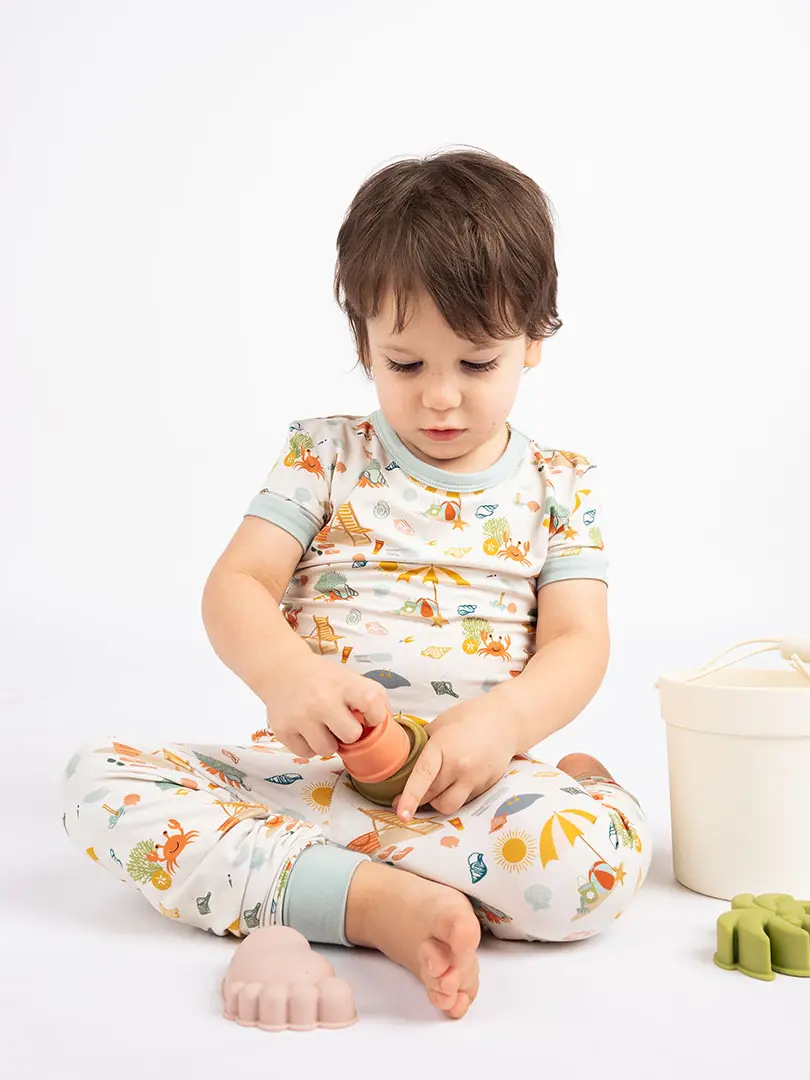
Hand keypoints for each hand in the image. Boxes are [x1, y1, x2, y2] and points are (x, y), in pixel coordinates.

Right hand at [263, 651, 389, 757]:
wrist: (282, 670)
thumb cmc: (321, 677)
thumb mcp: (348, 677)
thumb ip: (371, 695)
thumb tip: (387, 720)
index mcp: (342, 684)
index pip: (372, 705)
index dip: (376, 716)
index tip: (368, 716)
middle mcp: (321, 700)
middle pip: (351, 735)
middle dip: (349, 733)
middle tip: (341, 723)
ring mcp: (300, 716)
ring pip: (327, 750)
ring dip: (328, 742)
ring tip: (323, 727)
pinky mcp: (283, 730)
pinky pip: (306, 753)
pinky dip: (309, 746)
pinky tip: (307, 730)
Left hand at [395, 696, 518, 819]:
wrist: (506, 720)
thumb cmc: (469, 717)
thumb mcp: (439, 724)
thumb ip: (421, 744)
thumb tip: (401, 761)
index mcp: (443, 747)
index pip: (423, 776)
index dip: (410, 797)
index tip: (401, 814)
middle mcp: (460, 766)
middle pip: (432, 796)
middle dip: (418, 798)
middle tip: (409, 794)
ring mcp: (475, 779)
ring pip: (448, 805)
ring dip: (437, 802)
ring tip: (436, 788)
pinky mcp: (486, 787)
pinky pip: (464, 801)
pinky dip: (455, 795)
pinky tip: (457, 780)